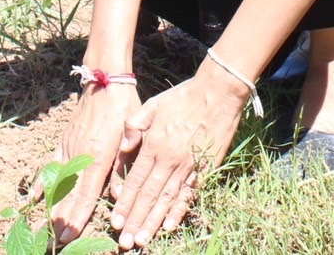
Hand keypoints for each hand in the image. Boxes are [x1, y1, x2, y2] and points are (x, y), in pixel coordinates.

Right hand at [48, 84, 139, 245]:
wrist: (104, 81)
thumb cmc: (122, 108)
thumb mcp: (131, 136)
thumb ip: (123, 167)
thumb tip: (118, 196)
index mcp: (98, 156)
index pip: (86, 193)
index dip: (77, 216)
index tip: (69, 234)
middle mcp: (79, 155)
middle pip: (68, 194)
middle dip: (61, 219)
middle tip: (54, 241)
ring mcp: (68, 148)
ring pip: (56, 183)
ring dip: (50, 207)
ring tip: (43, 228)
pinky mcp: (63, 142)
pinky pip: (49, 167)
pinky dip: (40, 184)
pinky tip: (32, 199)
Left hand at [110, 72, 246, 248]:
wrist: (218, 93)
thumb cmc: (183, 97)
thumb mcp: (152, 104)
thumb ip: (134, 126)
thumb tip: (124, 148)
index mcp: (154, 146)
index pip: (134, 182)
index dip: (124, 204)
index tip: (114, 222)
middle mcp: (169, 160)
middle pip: (148, 197)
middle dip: (135, 221)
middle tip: (125, 243)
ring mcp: (188, 166)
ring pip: (167, 200)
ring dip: (154, 222)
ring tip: (142, 241)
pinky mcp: (205, 168)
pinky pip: (189, 194)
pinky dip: (179, 211)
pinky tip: (169, 226)